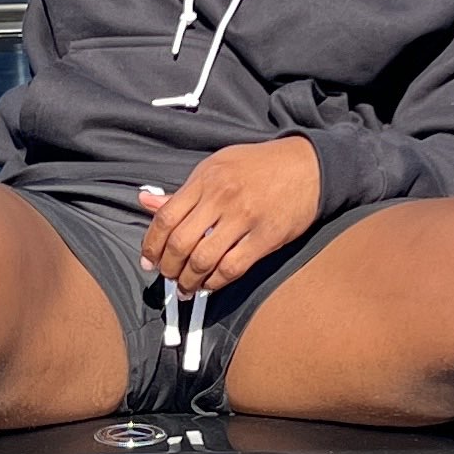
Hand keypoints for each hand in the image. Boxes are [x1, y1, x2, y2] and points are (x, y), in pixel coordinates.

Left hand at [140, 139, 322, 295]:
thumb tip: (145, 203)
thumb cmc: (259, 166)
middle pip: (180, 243)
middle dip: (168, 267)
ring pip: (203, 260)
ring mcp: (245, 218)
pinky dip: (215, 282)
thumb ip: (183, 191)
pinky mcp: (266, 237)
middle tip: (167, 276)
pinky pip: (232, 268)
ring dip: (188, 280)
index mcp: (205, 179)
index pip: (165, 217)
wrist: (307, 165)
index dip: (151, 245)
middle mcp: (222, 198)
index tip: (148, 260)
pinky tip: (209, 285)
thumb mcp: (217, 167)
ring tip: (185, 287)